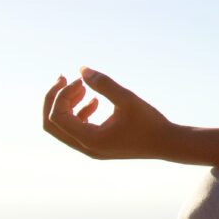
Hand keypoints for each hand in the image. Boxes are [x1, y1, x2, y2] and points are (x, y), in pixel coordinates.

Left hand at [42, 67, 176, 159]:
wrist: (167, 143)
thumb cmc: (150, 122)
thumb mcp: (127, 99)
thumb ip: (104, 84)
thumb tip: (82, 69)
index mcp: (89, 140)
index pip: (57, 117)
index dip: (62, 95)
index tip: (80, 80)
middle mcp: (85, 147)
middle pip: (51, 125)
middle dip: (54, 99)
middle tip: (64, 77)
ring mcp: (90, 148)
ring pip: (62, 127)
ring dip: (66, 104)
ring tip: (82, 86)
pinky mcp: (97, 145)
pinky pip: (76, 129)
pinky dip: (78, 113)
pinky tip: (94, 101)